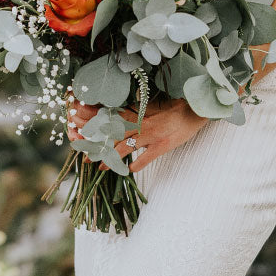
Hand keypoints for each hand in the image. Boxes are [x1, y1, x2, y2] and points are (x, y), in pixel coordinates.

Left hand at [65, 91, 205, 172]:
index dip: (93, 121)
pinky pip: (145, 158)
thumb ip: (138, 110)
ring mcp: (151, 136)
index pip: (110, 117)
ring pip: (124, 147)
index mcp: (138, 113)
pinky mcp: (162, 146)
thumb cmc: (176, 107)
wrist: (197, 110)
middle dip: (95, 142)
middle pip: (112, 133)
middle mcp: (141, 124)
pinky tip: (130, 169)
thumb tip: (121, 112)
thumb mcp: (154, 106)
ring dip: (110, 158)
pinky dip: (137, 164)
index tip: (78, 124)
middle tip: (82, 152)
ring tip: (101, 168)